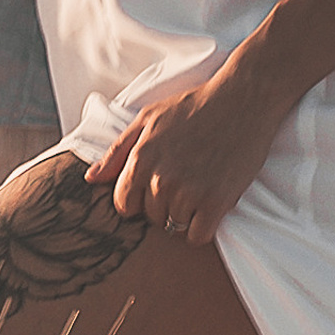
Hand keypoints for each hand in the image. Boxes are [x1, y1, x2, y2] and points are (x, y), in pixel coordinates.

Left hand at [89, 63, 286, 246]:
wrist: (244, 99)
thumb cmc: (194, 106)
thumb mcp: (148, 118)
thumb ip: (117, 151)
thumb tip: (91, 179)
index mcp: (141, 159)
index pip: (124, 205)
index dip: (139, 200)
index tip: (158, 187)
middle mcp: (161, 179)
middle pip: (151, 217)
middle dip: (164, 205)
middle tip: (186, 180)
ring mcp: (189, 192)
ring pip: (173, 227)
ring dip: (185, 214)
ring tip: (200, 186)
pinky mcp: (216, 202)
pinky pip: (197, 236)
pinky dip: (203, 227)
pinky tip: (211, 205)